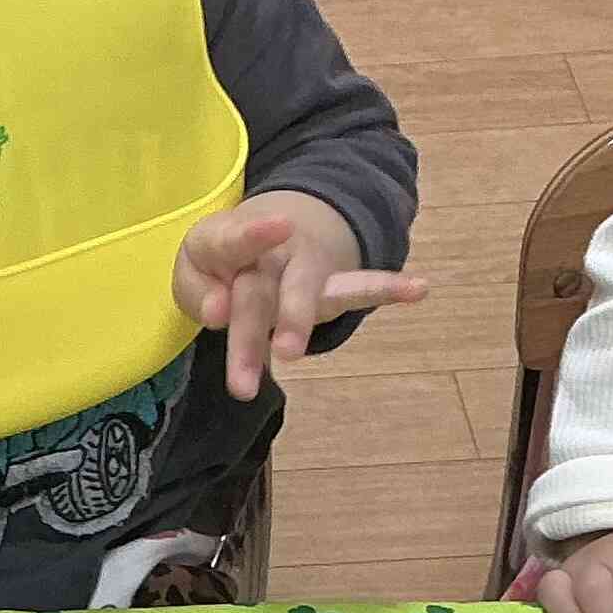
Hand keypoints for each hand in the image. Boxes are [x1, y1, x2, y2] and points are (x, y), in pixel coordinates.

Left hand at [174, 193, 428, 399]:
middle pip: (257, 295)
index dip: (243, 246)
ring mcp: (302, 268)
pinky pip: (358, 287)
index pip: (232, 242)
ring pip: (301, 294)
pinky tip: (419, 289)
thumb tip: (217, 314)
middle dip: (249, 338)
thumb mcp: (193, 269)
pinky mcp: (329, 286)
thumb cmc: (220, 262)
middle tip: (241, 386)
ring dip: (298, 321)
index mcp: (227, 239)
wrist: (269, 226)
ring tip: (291, 353)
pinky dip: (387, 289)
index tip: (225, 295)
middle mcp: (269, 251)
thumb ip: (198, 290)